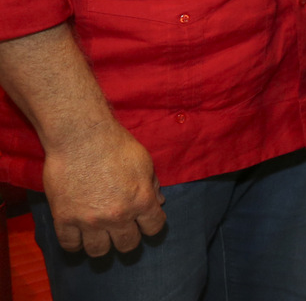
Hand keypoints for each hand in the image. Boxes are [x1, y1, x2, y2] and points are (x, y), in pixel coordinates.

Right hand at [41, 118, 164, 256]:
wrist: (81, 137)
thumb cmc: (116, 145)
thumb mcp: (144, 162)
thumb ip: (152, 185)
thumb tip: (158, 203)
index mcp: (141, 200)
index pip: (154, 227)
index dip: (152, 225)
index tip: (146, 222)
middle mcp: (118, 216)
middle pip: (127, 245)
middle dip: (128, 238)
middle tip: (123, 229)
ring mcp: (90, 221)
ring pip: (99, 251)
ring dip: (102, 244)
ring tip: (101, 234)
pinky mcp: (64, 219)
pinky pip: (70, 245)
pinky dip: (76, 243)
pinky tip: (79, 235)